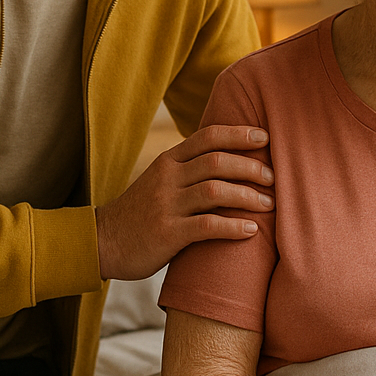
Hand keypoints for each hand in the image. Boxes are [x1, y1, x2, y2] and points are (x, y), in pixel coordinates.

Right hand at [96, 125, 272, 279]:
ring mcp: (166, 205)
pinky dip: (233, 227)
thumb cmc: (142, 212)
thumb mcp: (161, 181)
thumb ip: (189, 170)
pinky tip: (251, 230)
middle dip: (250, 167)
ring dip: (247, 196)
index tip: (265, 136)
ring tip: (269, 204)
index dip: (238, 133)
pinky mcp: (167, 233)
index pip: (207, 136)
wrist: (103, 242)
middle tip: (273, 177)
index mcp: (169, 161)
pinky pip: (207, 226)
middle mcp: (167, 178)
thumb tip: (233, 160)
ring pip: (215, 191)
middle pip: (216, 161)